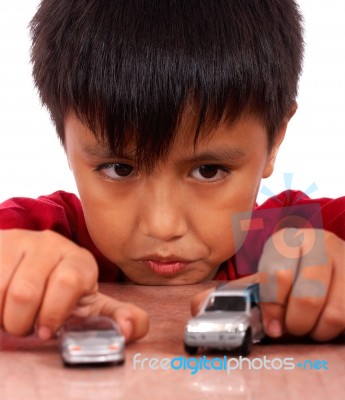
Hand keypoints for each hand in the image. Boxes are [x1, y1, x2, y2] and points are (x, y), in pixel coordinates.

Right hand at [0, 229, 148, 341]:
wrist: (29, 263)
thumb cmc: (62, 292)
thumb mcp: (89, 304)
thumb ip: (114, 317)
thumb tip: (132, 328)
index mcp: (80, 260)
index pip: (69, 282)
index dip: (53, 313)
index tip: (46, 330)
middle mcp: (52, 244)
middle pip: (27, 293)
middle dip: (22, 322)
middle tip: (26, 324)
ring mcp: (22, 241)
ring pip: (2, 290)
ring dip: (3, 316)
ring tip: (13, 313)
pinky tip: (1, 302)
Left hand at [191, 229, 344, 340]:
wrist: (329, 263)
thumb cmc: (292, 272)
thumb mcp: (264, 277)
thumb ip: (234, 292)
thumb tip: (197, 307)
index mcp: (286, 240)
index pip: (276, 275)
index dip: (271, 307)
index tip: (271, 326)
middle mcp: (318, 243)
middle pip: (307, 296)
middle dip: (295, 323)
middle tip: (289, 329)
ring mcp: (344, 259)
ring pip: (332, 312)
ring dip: (316, 330)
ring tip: (308, 327)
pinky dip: (334, 330)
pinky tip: (324, 323)